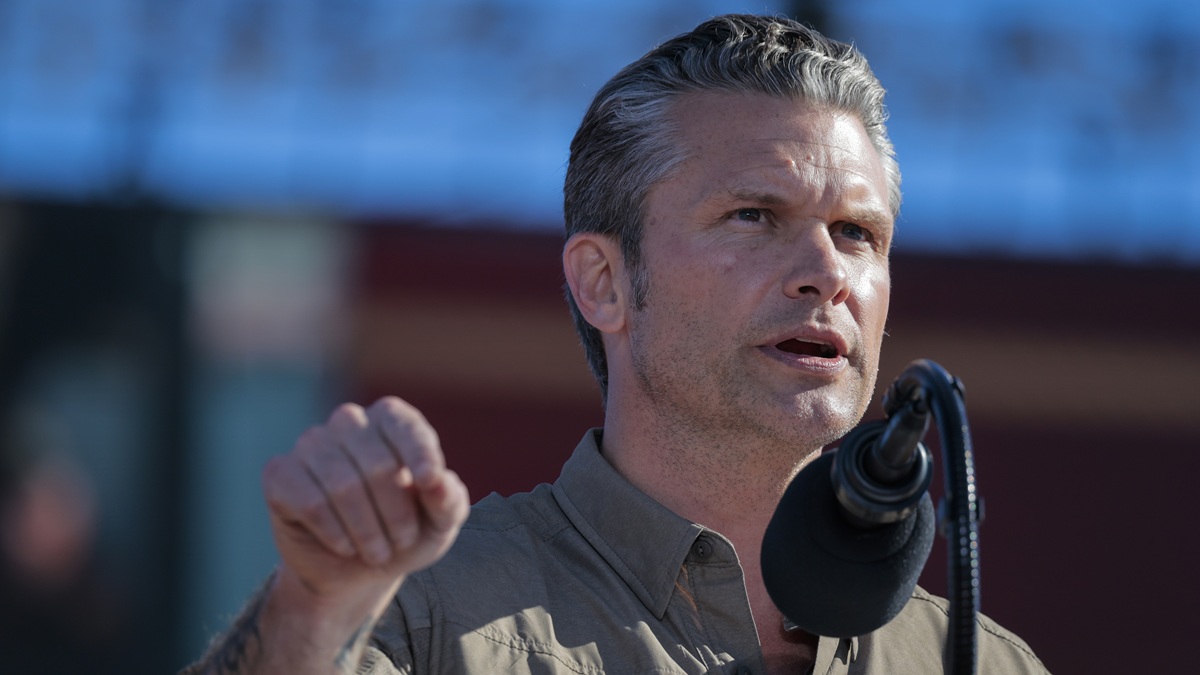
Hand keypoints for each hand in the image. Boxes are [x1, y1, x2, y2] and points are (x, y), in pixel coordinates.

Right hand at [261, 396, 469, 611]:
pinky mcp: (279, 473)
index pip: (405, 425)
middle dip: (396, 515)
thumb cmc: (404, 534)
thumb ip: (448, 500)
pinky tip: (343, 546)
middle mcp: (348, 422)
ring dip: (366, 530)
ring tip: (376, 552)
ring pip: (342, 485)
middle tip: (400, 543)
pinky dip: (333, 532)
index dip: (419, 452)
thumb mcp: (439, 524)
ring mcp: (310, 444)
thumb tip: (438, 480)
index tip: (428, 481)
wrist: (355, 571)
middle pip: (377, 464)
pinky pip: (309, 502)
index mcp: (390, 420)